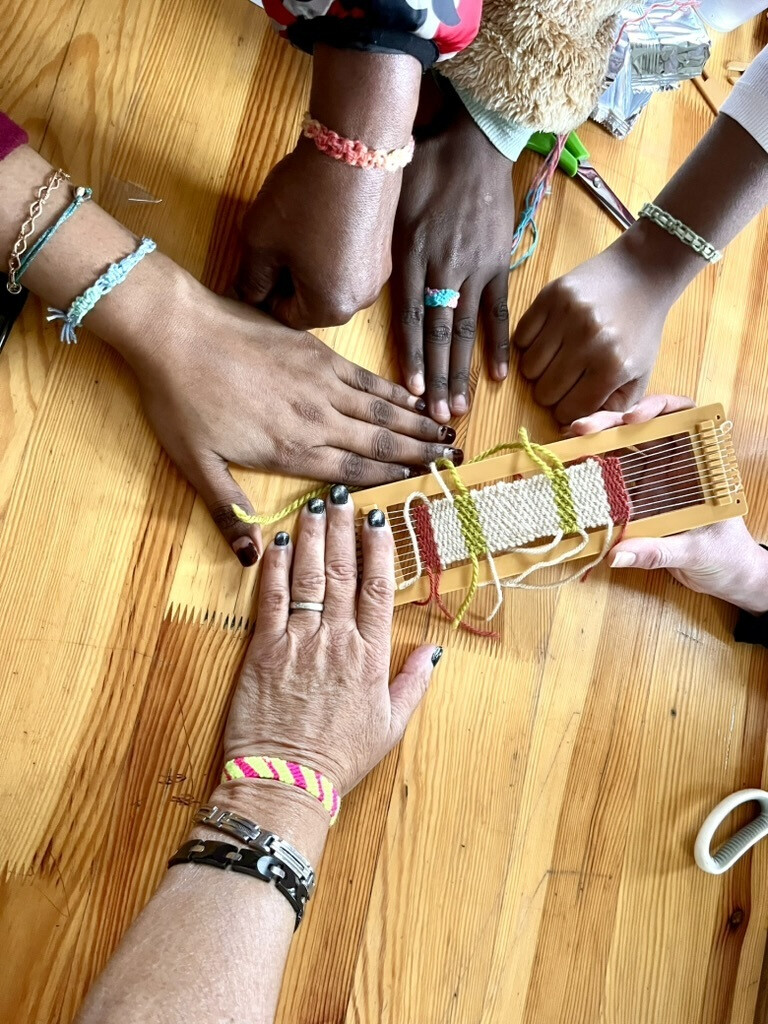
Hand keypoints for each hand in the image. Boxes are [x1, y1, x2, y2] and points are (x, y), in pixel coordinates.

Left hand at [133, 279, 461, 565]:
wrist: (176, 331)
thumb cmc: (180, 401)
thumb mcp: (195, 466)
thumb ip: (228, 512)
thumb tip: (250, 560)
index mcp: (291, 450)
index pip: (354, 471)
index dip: (393, 479)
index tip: (424, 483)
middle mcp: (316, 419)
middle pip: (379, 441)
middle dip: (419, 453)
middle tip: (456, 460)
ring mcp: (320, 382)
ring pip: (380, 409)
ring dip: (416, 423)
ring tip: (448, 432)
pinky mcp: (317, 352)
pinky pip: (366, 377)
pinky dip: (394, 389)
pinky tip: (414, 396)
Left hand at [222, 491, 441, 794]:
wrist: (286, 782)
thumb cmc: (340, 759)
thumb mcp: (391, 726)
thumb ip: (414, 684)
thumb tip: (434, 651)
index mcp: (371, 656)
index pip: (378, 589)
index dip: (379, 549)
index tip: (379, 519)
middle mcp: (338, 640)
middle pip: (343, 572)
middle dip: (344, 529)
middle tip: (344, 496)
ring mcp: (299, 642)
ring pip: (309, 576)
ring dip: (313, 536)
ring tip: (315, 506)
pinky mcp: (263, 650)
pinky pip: (271, 598)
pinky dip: (275, 566)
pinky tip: (279, 540)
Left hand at [237, 138, 399, 327]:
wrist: (356, 146)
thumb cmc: (304, 199)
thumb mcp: (260, 241)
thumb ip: (250, 278)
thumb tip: (247, 296)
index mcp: (329, 308)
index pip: (284, 317)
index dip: (262, 293)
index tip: (251, 265)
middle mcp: (360, 300)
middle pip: (311, 302)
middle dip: (288, 279)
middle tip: (272, 243)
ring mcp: (378, 274)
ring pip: (331, 281)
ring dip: (309, 265)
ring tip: (297, 228)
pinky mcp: (385, 249)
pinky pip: (349, 262)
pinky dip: (331, 250)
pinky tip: (320, 219)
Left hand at [392, 91, 515, 421]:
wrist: (468, 137)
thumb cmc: (417, 165)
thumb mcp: (386, 203)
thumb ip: (364, 250)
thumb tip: (318, 285)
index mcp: (409, 258)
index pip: (407, 319)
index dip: (409, 358)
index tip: (407, 393)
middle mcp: (442, 270)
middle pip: (437, 335)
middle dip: (435, 380)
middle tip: (433, 421)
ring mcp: (473, 268)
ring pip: (464, 330)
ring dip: (461, 372)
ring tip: (458, 411)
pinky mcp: (497, 262)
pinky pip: (498, 310)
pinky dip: (498, 343)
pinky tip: (498, 375)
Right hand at [513, 235, 673, 422]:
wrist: (641, 274)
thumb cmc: (638, 331)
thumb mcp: (638, 376)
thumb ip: (612, 410)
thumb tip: (571, 431)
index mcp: (613, 366)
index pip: (568, 411)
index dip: (568, 410)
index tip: (574, 398)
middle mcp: (589, 341)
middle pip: (543, 393)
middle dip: (552, 392)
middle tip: (566, 377)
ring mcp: (567, 316)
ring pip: (527, 369)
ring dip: (539, 370)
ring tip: (558, 356)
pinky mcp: (550, 296)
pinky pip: (520, 337)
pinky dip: (529, 344)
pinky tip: (550, 337)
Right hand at [571, 395, 767, 612]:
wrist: (728, 577)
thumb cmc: (726, 557)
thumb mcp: (696, 552)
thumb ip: (658, 551)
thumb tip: (615, 554)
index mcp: (700, 465)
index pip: (684, 417)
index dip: (658, 408)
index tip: (632, 419)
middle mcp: (676, 465)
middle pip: (642, 429)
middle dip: (611, 422)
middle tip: (583, 429)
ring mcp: (655, 480)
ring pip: (623, 449)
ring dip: (595, 442)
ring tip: (569, 442)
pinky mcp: (639, 499)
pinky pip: (614, 479)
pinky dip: (592, 471)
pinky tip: (571, 467)